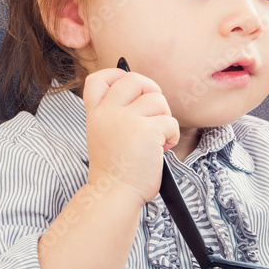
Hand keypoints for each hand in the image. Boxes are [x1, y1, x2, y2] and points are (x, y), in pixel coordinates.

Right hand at [82, 67, 179, 204]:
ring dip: (164, 118)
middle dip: (151, 91)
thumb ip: (116, 114)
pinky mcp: (147, 131)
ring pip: (158, 100)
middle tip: (155, 111)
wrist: (115, 194)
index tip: (129, 85)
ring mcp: (126, 120)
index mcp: (96, 114)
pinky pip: (171, 122)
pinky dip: (172, 136)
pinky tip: (161, 150)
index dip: (116, 75)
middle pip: (134, 79)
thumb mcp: (105, 135)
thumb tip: (145, 94)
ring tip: (156, 139)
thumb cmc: (116, 170)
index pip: (98, 79)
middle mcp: (108, 113)